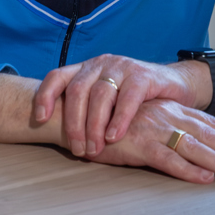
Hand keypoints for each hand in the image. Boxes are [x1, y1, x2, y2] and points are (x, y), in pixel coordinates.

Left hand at [33, 54, 194, 157]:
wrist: (175, 85)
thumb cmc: (134, 99)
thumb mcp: (106, 99)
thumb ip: (85, 109)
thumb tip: (58, 135)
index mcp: (86, 69)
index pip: (57, 76)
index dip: (45, 96)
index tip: (39, 119)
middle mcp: (100, 64)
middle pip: (77, 91)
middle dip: (74, 123)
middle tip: (78, 149)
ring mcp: (122, 67)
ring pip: (100, 94)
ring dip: (94, 125)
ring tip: (95, 149)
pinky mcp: (143, 75)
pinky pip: (128, 97)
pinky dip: (119, 118)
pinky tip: (114, 136)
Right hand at [88, 99, 214, 183]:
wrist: (73, 112)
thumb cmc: (107, 120)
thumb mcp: (142, 118)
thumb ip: (164, 127)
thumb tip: (187, 143)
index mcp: (170, 109)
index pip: (211, 124)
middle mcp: (167, 115)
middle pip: (212, 136)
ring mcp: (154, 128)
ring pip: (197, 147)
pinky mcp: (138, 144)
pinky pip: (168, 159)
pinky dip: (189, 169)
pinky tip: (206, 178)